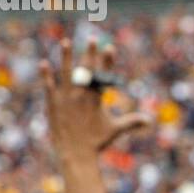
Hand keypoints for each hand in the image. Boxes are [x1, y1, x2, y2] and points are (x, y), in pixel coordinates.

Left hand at [39, 37, 149, 164]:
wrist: (75, 154)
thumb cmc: (96, 142)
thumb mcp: (115, 130)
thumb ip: (132, 121)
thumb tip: (150, 121)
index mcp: (97, 99)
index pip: (104, 75)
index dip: (107, 61)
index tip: (109, 47)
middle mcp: (82, 95)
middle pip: (87, 69)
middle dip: (90, 53)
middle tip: (92, 38)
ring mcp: (66, 98)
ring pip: (66, 73)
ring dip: (66, 56)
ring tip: (65, 41)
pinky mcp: (53, 104)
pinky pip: (48, 86)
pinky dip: (46, 75)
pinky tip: (43, 63)